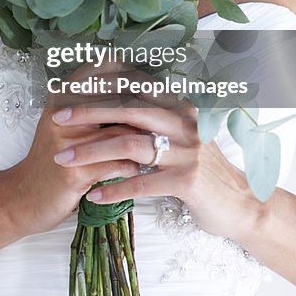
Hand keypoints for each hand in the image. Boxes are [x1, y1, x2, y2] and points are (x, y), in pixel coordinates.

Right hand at [6, 62, 146, 235]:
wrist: (24, 197)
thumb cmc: (54, 156)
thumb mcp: (65, 121)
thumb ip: (93, 100)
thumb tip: (137, 83)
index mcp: (62, 95)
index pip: (104, 68)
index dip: (134, 74)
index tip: (153, 87)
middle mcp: (63, 113)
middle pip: (119, 100)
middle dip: (146, 111)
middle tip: (165, 119)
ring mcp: (69, 143)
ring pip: (123, 135)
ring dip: (143, 144)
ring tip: (154, 148)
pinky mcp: (75, 172)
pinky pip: (118, 165)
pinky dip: (132, 169)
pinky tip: (136, 171)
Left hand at [50, 94, 262, 245]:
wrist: (241, 205)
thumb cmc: (202, 170)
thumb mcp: (180, 137)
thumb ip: (154, 119)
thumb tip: (114, 100)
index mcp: (179, 106)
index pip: (133, 89)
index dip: (99, 89)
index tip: (67, 93)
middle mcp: (184, 121)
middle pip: (127, 110)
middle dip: (87, 113)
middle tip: (55, 119)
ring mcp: (187, 150)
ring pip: (129, 145)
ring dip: (91, 152)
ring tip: (63, 159)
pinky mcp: (187, 180)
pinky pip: (141, 182)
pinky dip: (113, 188)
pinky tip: (92, 195)